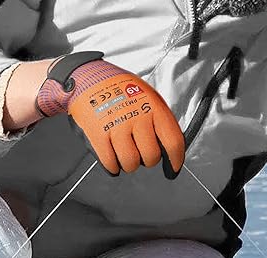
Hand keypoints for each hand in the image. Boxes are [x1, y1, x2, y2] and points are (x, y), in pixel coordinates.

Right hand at [34, 52, 185, 177]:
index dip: (175, 160)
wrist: (90, 78)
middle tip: (142, 154)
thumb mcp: (149, 97)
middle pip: (151, 156)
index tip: (173, 169)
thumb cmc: (122, 90)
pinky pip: (110, 162)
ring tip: (126, 155)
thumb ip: (161, 121)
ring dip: (129, 164)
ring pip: (131, 163)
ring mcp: (117, 125)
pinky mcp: (98, 133)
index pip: (173, 142)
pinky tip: (113, 160)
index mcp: (154, 107)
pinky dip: (112, 166)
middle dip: (148, 160)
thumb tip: (170, 149)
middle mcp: (137, 116)